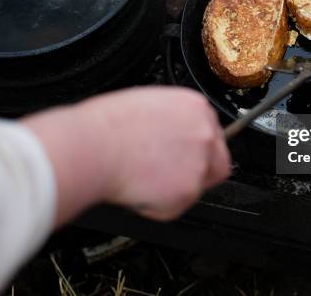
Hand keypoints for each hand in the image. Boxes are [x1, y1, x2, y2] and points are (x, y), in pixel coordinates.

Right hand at [23, 87, 229, 224]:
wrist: (93, 147)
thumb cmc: (106, 126)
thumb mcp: (148, 105)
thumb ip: (171, 120)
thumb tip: (170, 135)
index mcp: (195, 107)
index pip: (212, 131)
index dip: (195, 147)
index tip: (181, 154)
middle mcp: (204, 132)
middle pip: (217, 159)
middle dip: (197, 170)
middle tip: (168, 175)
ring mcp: (200, 162)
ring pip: (198, 186)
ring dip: (174, 189)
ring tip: (143, 179)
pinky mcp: (188, 190)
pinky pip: (177, 206)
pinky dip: (157, 206)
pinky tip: (138, 189)